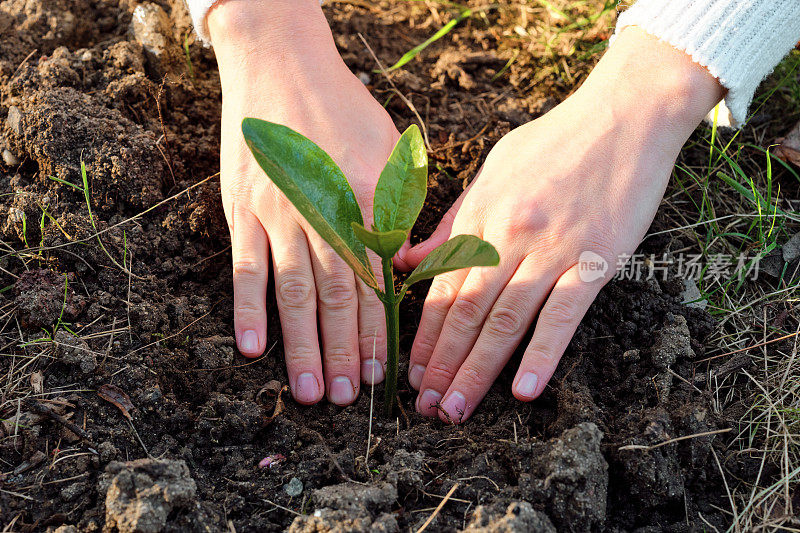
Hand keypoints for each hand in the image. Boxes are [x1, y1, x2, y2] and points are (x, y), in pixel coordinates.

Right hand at [209, 0, 399, 404]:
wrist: (282, 65)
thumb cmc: (344, 112)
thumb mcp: (389, 154)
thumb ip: (398, 212)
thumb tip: (402, 270)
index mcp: (369, 202)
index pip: (376, 281)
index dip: (378, 331)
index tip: (381, 374)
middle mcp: (326, 213)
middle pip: (336, 297)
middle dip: (343, 351)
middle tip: (345, 399)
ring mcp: (279, 212)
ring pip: (292, 291)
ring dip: (300, 345)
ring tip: (307, 391)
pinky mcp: (243, 207)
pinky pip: (246, 266)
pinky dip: (247, 308)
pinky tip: (250, 347)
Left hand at [401, 27, 724, 422]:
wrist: (623, 115)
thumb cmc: (554, 142)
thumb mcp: (492, 172)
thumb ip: (453, 223)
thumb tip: (412, 262)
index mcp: (480, 216)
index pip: (442, 288)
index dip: (424, 336)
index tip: (411, 374)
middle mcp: (508, 236)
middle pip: (466, 311)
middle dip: (441, 364)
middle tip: (424, 408)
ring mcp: (552, 248)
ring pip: (504, 320)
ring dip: (477, 371)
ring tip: (456, 409)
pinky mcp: (595, 258)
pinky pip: (563, 314)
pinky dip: (542, 354)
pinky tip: (524, 390)